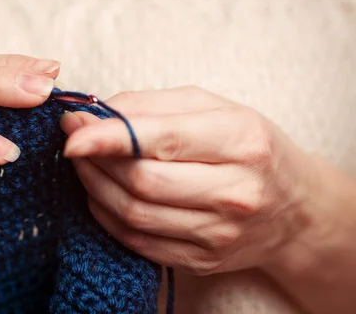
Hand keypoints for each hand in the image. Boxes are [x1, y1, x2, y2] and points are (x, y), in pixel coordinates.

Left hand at [60, 86, 316, 275]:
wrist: (294, 207)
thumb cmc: (248, 146)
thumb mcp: (213, 107)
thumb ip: (152, 105)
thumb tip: (93, 114)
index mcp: (242, 141)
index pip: (162, 140)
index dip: (108, 136)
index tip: (71, 129)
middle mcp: (236, 191)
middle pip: (143, 181)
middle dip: (96, 160)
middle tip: (74, 141)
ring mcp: (220, 233)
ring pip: (135, 214)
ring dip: (95, 187)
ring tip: (83, 164)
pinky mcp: (204, 260)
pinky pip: (139, 242)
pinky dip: (108, 217)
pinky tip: (101, 194)